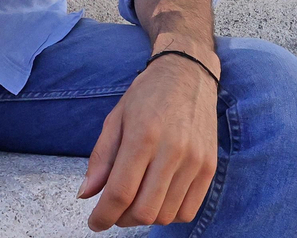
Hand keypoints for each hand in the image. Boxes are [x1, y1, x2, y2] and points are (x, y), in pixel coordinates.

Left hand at [79, 51, 219, 230]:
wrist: (188, 74)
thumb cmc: (148, 94)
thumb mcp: (115, 118)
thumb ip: (101, 158)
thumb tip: (86, 194)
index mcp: (143, 136)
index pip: (121, 192)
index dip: (103, 215)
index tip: (94, 222)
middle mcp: (172, 150)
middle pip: (144, 210)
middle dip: (122, 219)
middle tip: (113, 211)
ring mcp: (195, 161)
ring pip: (166, 215)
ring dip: (145, 218)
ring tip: (134, 202)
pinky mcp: (210, 167)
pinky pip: (188, 210)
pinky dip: (169, 214)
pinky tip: (157, 199)